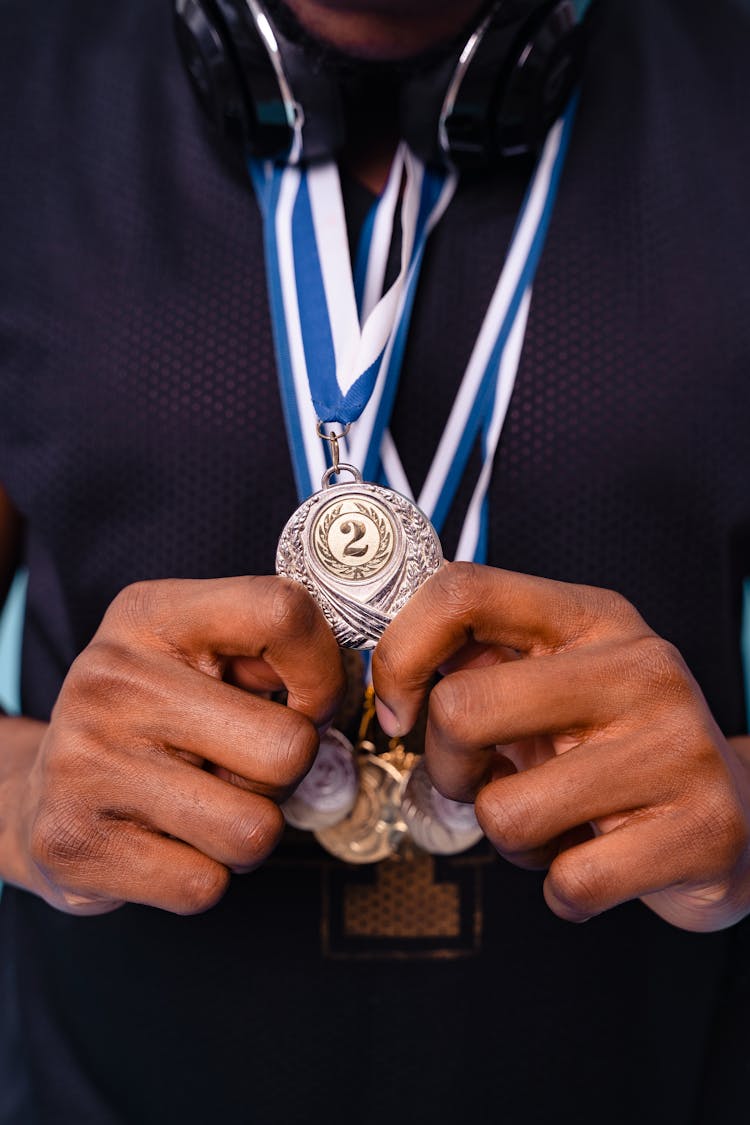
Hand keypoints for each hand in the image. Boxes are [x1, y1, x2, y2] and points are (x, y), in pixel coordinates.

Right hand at [10, 577, 343, 915]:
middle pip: (290, 747)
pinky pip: (205, 885)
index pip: (285, 612)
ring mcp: (86, 762)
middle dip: (286, 775)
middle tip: (241, 769)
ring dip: (248, 832)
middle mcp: (112, 679)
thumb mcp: (193, 654)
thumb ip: (269, 652)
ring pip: (256, 830)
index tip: (305, 701)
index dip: (324, 671)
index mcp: (152, 615)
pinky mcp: (75, 844)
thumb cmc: (146, 719)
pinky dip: (202, 876)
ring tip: (203, 807)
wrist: (36, 792)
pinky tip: (164, 842)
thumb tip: (351, 683)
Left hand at [372, 562, 749, 931]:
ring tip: (558, 823)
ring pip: (506, 812)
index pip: (462, 591)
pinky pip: (571, 881)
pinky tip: (597, 860)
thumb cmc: (618, 749)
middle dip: (449, 769)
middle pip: (462, 708)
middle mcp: (639, 667)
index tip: (401, 709)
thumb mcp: (555, 683)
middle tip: (487, 781)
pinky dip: (564, 890)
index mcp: (590, 619)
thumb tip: (391, 670)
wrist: (740, 818)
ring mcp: (677, 746)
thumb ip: (483, 662)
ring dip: (512, 840)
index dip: (401, 654)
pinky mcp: (703, 828)